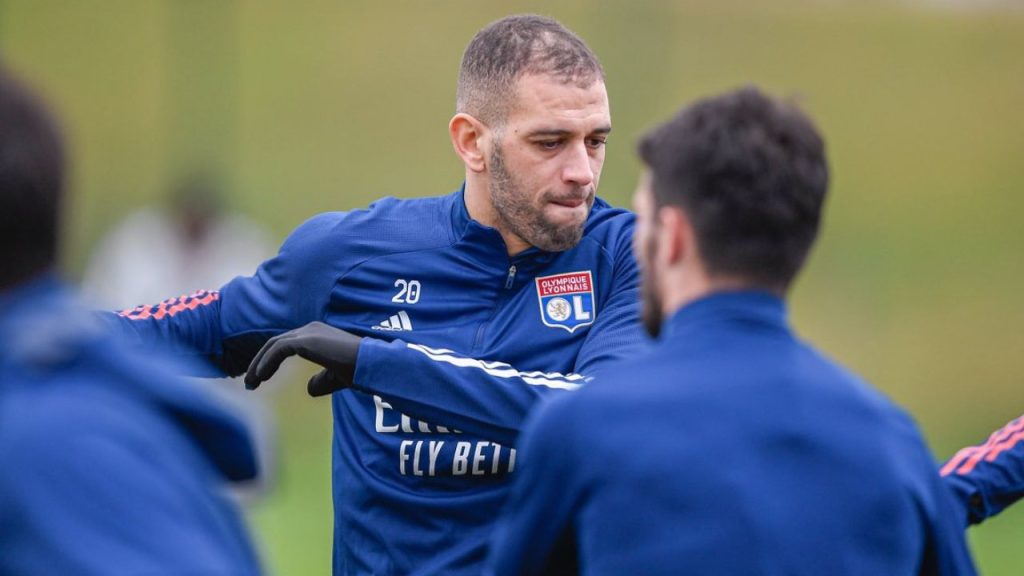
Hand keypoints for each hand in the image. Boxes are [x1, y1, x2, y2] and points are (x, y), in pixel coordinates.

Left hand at [244, 321, 361, 396]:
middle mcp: (310, 329)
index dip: (269, 362)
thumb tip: (308, 388)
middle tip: (250, 383)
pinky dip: (266, 363)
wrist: (369, 365)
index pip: (285, 345)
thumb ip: (321, 381)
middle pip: (275, 344)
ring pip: (273, 346)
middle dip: (259, 363)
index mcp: (316, 335)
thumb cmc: (357, 370)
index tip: (260, 380)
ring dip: (258, 365)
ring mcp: (307, 332)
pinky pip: (278, 350)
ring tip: (250, 384)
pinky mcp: (305, 340)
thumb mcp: (335, 378)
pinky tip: (260, 377)